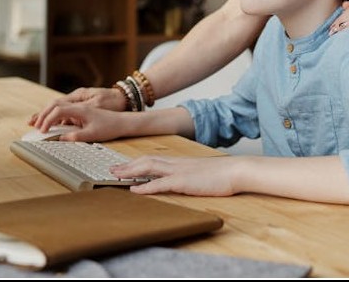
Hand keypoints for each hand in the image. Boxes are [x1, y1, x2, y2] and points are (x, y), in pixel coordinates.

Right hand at [27, 100, 125, 141]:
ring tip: (35, 123)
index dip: (48, 119)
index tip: (42, 130)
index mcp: (81, 108)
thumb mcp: (93, 134)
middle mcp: (79, 104)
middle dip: (42, 114)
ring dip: (47, 114)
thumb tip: (61, 139)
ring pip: (58, 106)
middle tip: (32, 125)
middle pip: (55, 105)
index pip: (58, 110)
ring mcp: (79, 106)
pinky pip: (64, 111)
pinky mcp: (80, 111)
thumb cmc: (110, 126)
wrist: (123, 121)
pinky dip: (54, 116)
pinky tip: (49, 123)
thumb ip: (76, 136)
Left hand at [111, 155, 242, 196]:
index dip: (137, 162)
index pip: (153, 159)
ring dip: (130, 171)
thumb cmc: (223, 174)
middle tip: (112, 170)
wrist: (236, 170)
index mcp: (180, 162)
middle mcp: (176, 163)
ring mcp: (179, 171)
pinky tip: (134, 190)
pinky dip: (145, 187)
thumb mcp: (202, 173)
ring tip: (116, 176)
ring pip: (149, 167)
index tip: (124, 165)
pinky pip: (160, 183)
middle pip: (146, 160)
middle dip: (128, 165)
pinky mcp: (183, 181)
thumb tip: (183, 179)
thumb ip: (190, 174)